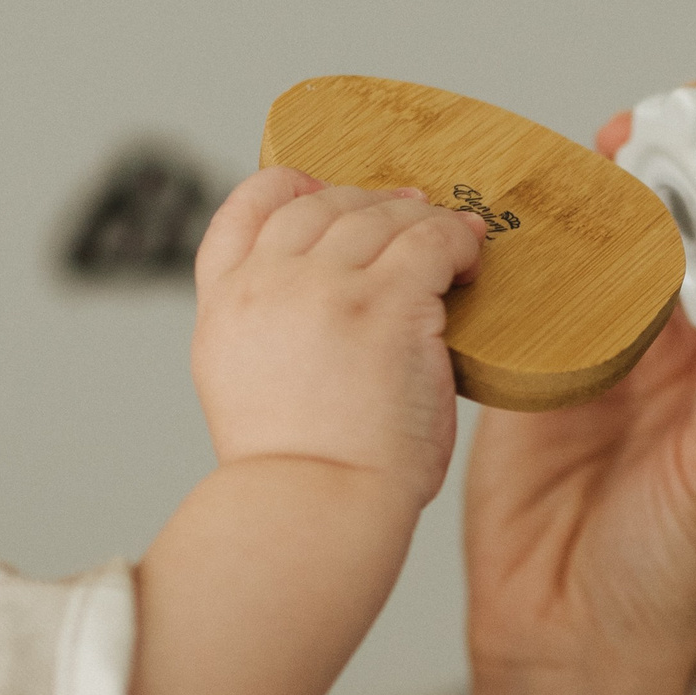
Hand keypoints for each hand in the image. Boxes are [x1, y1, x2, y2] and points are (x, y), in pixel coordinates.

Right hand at [191, 167, 487, 506]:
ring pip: (378, 214)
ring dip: (418, 220)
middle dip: (368, 204)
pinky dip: (458, 241)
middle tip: (410, 216)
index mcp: (224, 307)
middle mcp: (267, 284)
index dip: (290, 188)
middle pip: (319, 204)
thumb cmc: (297, 476)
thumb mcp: (243, 391)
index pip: (244, 210)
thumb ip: (268, 336)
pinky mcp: (387, 302)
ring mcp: (325, 287)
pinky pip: (432, 241)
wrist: (314, 506)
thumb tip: (315, 319)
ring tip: (451, 239)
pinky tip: (471, 261)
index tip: (326, 193)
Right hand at [463, 112, 695, 683]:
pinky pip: (548, 278)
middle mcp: (694, 346)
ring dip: (621, 183)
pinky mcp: (544, 362)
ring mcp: (618, 347)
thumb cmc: (667, 581)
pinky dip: (547, 233)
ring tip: (618, 142)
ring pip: (627, 235)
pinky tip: (547, 201)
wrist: (565, 640)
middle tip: (685, 115)